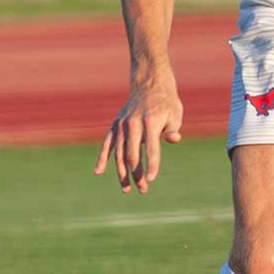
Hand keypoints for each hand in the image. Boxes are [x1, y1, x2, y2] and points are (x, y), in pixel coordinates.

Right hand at [94, 75, 183, 193]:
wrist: (149, 84)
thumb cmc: (166, 102)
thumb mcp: (175, 113)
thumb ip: (173, 128)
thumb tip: (174, 139)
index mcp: (150, 122)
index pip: (151, 148)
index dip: (152, 165)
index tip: (151, 179)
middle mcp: (133, 124)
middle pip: (133, 154)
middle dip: (137, 174)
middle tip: (143, 189)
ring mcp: (122, 125)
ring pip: (119, 153)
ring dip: (122, 172)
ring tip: (127, 189)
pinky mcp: (115, 125)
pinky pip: (107, 143)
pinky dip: (102, 157)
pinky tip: (98, 171)